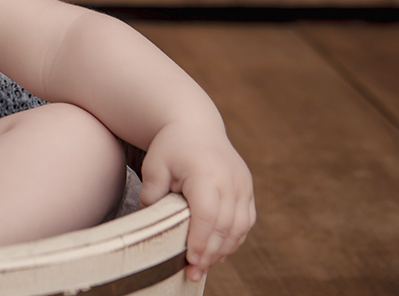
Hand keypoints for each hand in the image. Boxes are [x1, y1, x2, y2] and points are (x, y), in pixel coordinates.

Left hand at [138, 119, 255, 282]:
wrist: (196, 125)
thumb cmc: (172, 146)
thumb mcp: (155, 166)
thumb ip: (152, 193)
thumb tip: (151, 220)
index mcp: (206, 174)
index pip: (207, 215)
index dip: (201, 241)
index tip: (190, 260)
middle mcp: (230, 181)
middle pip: (225, 226)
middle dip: (210, 253)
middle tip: (193, 272)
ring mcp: (242, 185)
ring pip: (239, 227)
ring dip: (223, 250)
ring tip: (204, 265)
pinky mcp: (247, 189)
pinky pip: (246, 221)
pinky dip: (234, 238)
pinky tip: (219, 251)